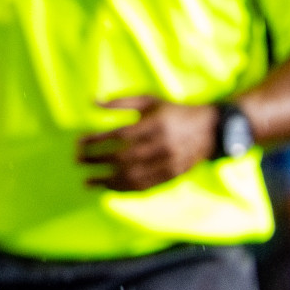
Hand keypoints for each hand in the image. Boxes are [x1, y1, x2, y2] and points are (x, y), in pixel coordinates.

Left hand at [78, 97, 216, 191]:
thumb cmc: (173, 112)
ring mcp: (168, 163)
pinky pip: (144, 186)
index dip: (96, 141)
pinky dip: (122, 189)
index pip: (118, 136)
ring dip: (105, 180)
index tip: (78, 143)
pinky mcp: (171, 176)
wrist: (211, 130)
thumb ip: (120, 102)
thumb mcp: (149, 100)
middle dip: (96, 160)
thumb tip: (91, 101)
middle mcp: (162, 146)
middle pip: (122, 157)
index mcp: (155, 124)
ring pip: (132, 176)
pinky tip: (106, 187)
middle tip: (77, 160)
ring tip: (86, 181)